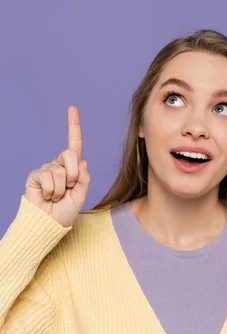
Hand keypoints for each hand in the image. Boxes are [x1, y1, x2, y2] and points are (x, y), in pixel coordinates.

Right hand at [24, 106, 90, 226]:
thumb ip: (84, 178)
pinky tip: (47, 196)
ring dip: (61, 188)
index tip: (72, 108)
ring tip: (56, 197)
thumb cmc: (64, 212)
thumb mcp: (80, 195)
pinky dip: (51, 190)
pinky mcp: (35, 175)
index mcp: (71, 167)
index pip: (74, 143)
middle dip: (74, 174)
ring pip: (61, 170)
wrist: (48, 225)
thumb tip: (82, 160)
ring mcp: (46, 169)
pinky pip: (48, 177)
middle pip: (71, 154)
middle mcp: (58, 164)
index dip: (73, 125)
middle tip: (68, 189)